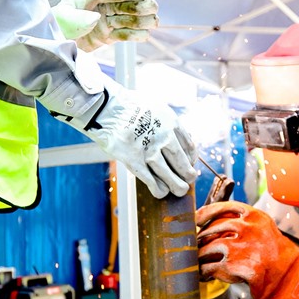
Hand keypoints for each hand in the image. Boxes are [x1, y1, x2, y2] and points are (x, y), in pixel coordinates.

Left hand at [52, 0, 158, 50]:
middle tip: (151, 9)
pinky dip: (136, 35)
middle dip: (139, 5)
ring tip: (153, 22)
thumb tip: (97, 17)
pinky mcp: (108, 35)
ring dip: (142, 19)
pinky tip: (145, 34)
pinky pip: (126, 33)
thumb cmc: (53, 28)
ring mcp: (105, 21)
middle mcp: (98, 7)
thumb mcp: (59, 21)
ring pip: (129, 17)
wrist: (52, 47)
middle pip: (124, 3)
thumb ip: (75, 18)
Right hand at [83, 80, 195, 197]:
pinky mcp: (134, 160)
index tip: (190, 163)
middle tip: (190, 179)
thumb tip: (181, 138)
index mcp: (171, 121)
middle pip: (182, 161)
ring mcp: (149, 149)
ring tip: (180, 190)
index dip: (192, 158)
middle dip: (188, 174)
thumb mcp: (156, 107)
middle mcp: (163, 136)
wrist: (107, 107)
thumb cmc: (129, 107)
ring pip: (169, 174)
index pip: (189, 146)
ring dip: (177, 185)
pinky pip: (150, 179)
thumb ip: (168, 122)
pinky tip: (161, 191)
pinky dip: (158, 188)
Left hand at [196, 202, 298, 298]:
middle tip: (194, 247)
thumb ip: (245, 227)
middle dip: (200, 239)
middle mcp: (249, 228)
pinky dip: (205, 271)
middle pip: (212, 229)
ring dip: (200, 257)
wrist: (294, 284)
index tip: (195, 219)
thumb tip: (215, 226)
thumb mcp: (266, 234)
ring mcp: (243, 247)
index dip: (206, 213)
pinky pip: (212, 267)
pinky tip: (204, 275)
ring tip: (198, 263)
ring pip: (208, 248)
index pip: (224, 207)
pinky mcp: (238, 267)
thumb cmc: (280, 261)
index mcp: (256, 217)